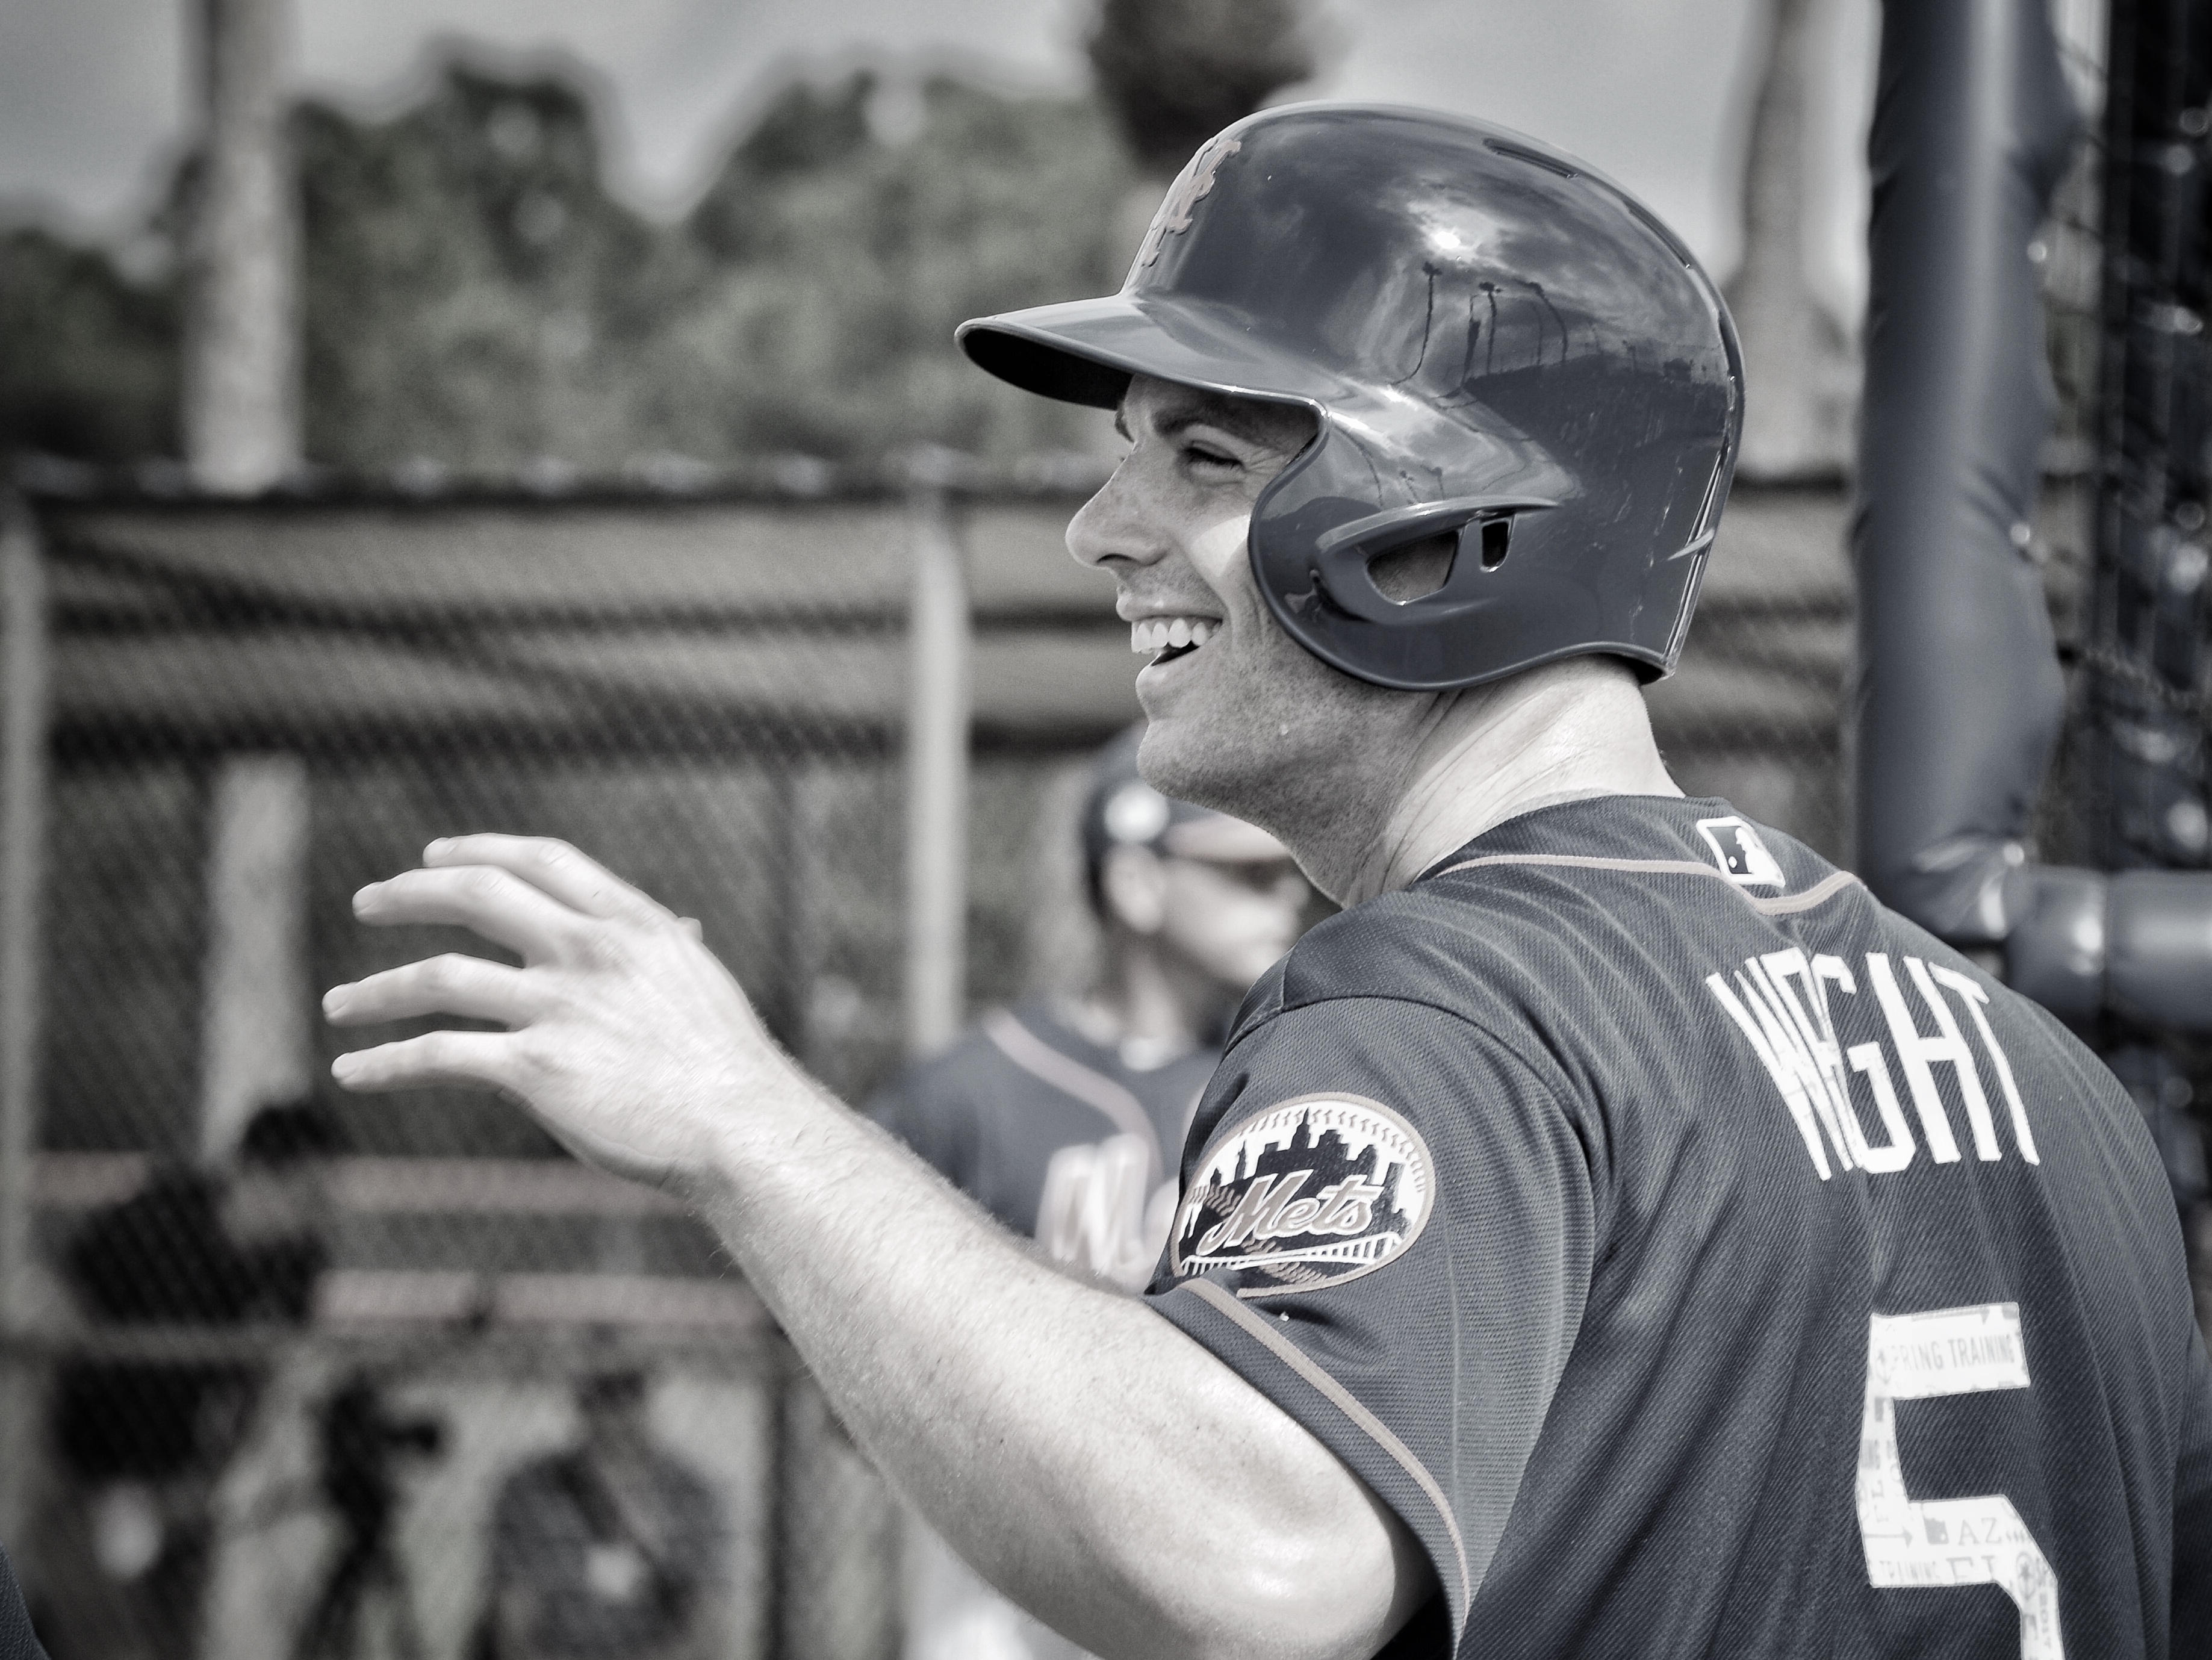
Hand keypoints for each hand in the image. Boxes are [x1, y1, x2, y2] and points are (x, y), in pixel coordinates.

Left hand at [323, 835, 779, 1186]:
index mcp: (633, 923)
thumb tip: (681, 926)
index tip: (434, 856)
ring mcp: (559, 1007)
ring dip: (376, 990)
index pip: (541, 859)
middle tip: (366, 903)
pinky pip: (437, 1056)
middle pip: (477, 896)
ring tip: (339, 1004)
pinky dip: (385, 1063)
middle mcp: (590, 951)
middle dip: (410, 894)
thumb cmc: (726, 1067)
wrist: (740, 1130)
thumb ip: (671, 950)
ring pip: (439, 978)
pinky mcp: (534, 1069)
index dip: (479, 849)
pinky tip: (354, 1071)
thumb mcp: (701, 984)